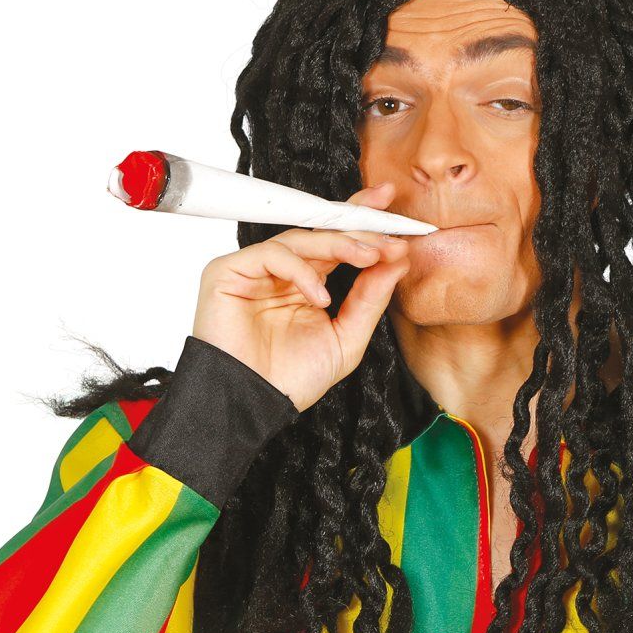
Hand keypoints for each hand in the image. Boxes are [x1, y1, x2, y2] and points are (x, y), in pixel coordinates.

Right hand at [192, 182, 410, 411]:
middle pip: (322, 232)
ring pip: (301, 239)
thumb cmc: (292, 378)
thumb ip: (371, 299)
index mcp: (308, 281)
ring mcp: (255, 268)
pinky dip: (302, 271)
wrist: (253, 405)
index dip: (366, 226)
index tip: (403, 227)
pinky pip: (272, 255)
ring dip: (341, 244)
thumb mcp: (346, 337)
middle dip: (361, 228)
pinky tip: (320, 297)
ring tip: (370, 257)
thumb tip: (399, 260)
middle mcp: (282, 270)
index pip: (338, 242)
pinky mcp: (229, 271)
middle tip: (392, 237)